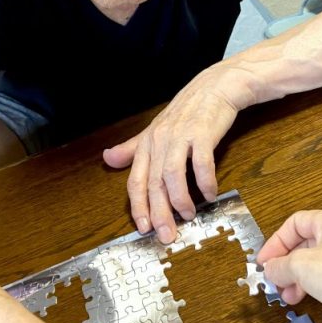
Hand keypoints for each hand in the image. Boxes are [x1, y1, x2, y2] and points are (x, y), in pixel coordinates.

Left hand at [103, 67, 241, 242]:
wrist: (215, 87)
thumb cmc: (187, 112)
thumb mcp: (155, 130)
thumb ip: (133, 148)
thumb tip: (107, 158)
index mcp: (147, 143)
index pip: (136, 180)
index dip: (138, 206)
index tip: (143, 228)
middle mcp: (160, 141)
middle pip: (154, 184)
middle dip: (159, 213)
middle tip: (167, 235)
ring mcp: (181, 136)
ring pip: (173, 176)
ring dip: (180, 200)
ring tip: (189, 215)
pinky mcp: (202, 133)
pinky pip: (201, 163)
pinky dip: (205, 182)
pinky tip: (210, 194)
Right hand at [257, 208, 321, 322]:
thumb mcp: (301, 266)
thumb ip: (281, 266)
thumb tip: (270, 269)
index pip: (295, 223)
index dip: (276, 242)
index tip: (264, 262)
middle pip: (308, 244)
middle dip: (288, 264)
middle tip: (275, 281)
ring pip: (320, 263)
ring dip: (300, 279)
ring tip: (289, 297)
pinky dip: (317, 286)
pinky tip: (310, 300)